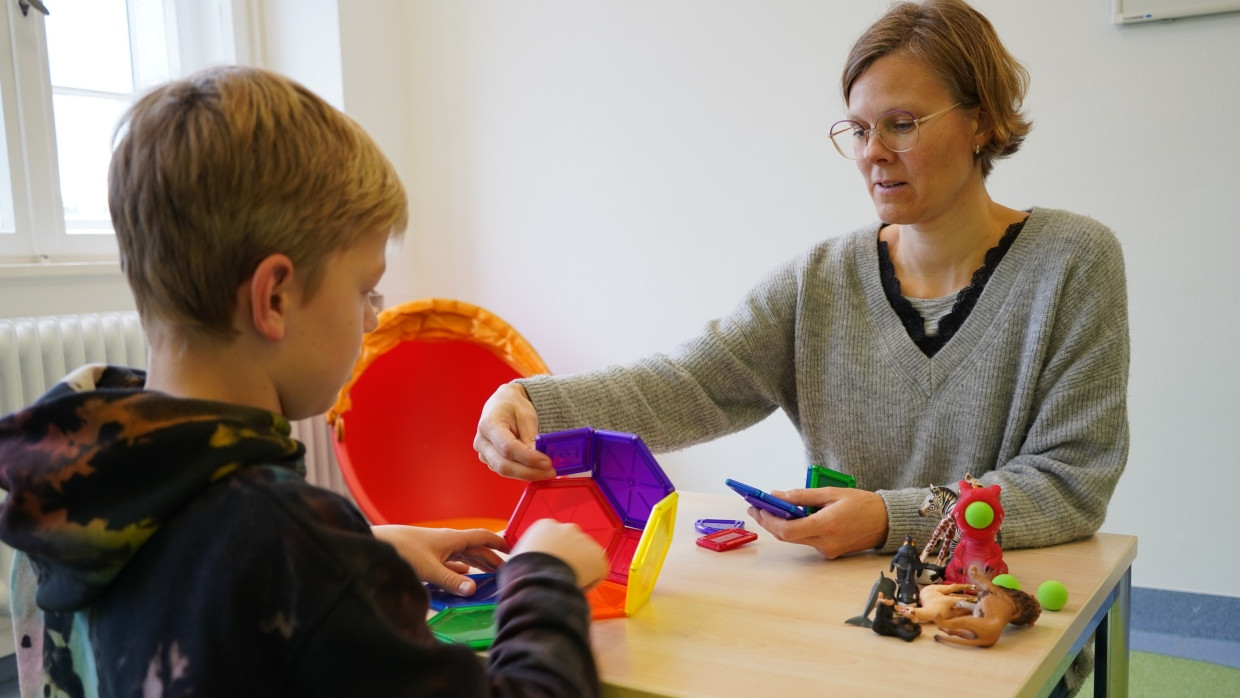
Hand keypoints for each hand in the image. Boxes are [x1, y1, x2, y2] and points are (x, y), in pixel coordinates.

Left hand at [372, 525, 508, 595]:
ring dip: (477, 565)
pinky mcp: (427, 558)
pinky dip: (460, 571)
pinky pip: (450, 564)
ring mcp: (437, 550)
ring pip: (464, 556)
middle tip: (506, 570)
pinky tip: (462, 578)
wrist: (376, 544)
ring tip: (489, 576)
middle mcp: (447, 542)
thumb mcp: (428, 568)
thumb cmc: (401, 549)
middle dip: (491, 558)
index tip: (513, 549)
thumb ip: (451, 580)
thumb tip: (473, 590)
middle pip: (475, 549)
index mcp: (452, 539)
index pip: (482, 537)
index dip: (499, 543)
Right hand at [473, 382, 555, 480]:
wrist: (502, 405)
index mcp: (488, 424)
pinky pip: (507, 471)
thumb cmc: (513, 406)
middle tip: (550, 472)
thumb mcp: (526, 415)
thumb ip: (531, 436)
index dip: (529, 458)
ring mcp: (483, 453)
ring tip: (547, 471)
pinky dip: (523, 472)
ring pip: (505, 472)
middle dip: (529, 472)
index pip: (508, 448)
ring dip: (528, 474)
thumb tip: (540, 457)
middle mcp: (482, 442)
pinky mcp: (490, 461)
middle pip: (504, 465)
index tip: (547, 462)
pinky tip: (536, 468)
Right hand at [511, 518, 607, 590]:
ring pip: (586, 556)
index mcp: (545, 525)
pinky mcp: (599, 558)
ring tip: (567, 584)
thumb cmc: (521, 571)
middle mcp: (568, 528)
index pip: (553, 538)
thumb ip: (526, 554)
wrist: (537, 581)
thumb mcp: (516, 556)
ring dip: (580, 568)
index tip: (548, 567)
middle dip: (569, 557)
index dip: (552, 554)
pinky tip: (577, 588)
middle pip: (572, 544)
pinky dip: (591, 581)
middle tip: (559, 575)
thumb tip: (522, 566)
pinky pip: (597, 572)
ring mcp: (585, 541)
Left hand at [748, 487, 887, 558]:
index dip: (769, 520)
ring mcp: (827, 550)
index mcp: (825, 526)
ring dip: (779, 525)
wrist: (886, 522)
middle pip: (786, 536)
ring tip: (768, 508)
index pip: (787, 530)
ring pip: (794, 539)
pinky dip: (795, 529)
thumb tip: (777, 495)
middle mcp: (824, 543)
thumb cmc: (862, 504)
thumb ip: (803, 495)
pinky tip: (789, 516)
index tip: (758, 506)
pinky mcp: (829, 552)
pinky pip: (806, 541)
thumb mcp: (831, 493)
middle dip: (768, 522)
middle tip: (755, 506)